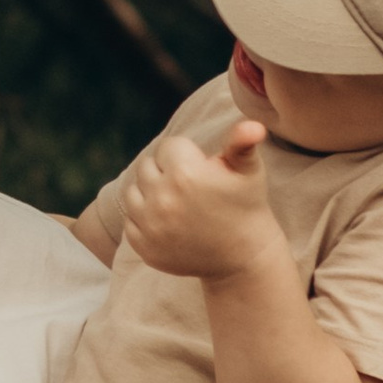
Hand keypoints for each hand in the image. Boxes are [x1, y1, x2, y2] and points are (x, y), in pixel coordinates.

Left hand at [123, 117, 286, 282]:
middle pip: (147, 165)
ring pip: (133, 191)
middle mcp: (161, 199)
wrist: (244, 258)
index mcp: (184, 174)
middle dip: (166, 171)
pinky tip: (169, 223)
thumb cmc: (247, 207)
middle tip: (191, 188)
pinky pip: (129, 220)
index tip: (203, 171)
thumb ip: (242, 142)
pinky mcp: (143, 247)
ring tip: (177, 202)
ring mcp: (150, 226)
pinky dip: (144, 219)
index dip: (188, 156)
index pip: (168, 146)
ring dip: (150, 193)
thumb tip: (252, 124)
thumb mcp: (249, 171)